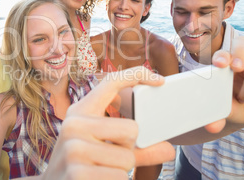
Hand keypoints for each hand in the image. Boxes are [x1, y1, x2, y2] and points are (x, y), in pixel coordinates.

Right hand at [41, 67, 175, 179]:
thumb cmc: (80, 164)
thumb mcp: (101, 148)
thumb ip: (136, 149)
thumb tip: (170, 150)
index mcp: (80, 112)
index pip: (110, 82)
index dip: (136, 75)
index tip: (159, 80)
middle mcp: (74, 125)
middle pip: (132, 129)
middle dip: (128, 149)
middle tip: (108, 157)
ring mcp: (73, 149)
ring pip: (128, 159)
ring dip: (121, 171)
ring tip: (99, 171)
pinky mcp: (78, 174)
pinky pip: (119, 178)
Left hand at [212, 36, 243, 126]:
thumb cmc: (230, 107)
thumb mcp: (222, 111)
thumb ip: (215, 116)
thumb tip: (212, 126)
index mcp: (224, 67)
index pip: (223, 52)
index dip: (222, 55)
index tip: (219, 64)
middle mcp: (242, 64)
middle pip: (242, 44)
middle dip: (239, 53)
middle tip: (236, 67)